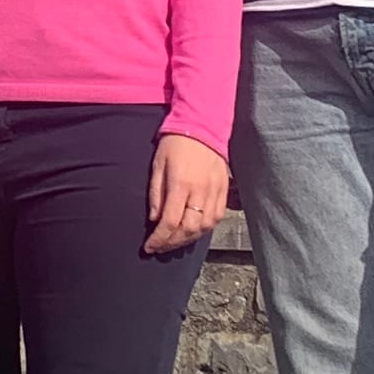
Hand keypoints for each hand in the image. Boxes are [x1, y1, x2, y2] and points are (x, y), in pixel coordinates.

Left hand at [146, 128, 228, 253]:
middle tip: (160, 247)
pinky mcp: (224, 190)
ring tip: (175, 241)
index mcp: (180, 184)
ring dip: (188, 239)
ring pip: (204, 227)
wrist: (203, 126)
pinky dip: (205, 229)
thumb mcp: (158, 165)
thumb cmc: (175, 144)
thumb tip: (155, 220)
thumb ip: (156, 194)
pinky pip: (217, 217)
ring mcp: (215, 191)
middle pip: (188, 229)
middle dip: (172, 243)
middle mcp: (200, 190)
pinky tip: (193, 230)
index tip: (149, 247)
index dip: (159, 239)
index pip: (169, 222)